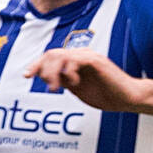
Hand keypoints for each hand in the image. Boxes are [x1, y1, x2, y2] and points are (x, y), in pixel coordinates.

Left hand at [23, 49, 143, 112]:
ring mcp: (89, 56)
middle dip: (42, 68)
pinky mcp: (96, 61)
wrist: (127, 98)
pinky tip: (73, 82)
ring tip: (55, 88)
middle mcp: (81, 55)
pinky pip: (74, 59)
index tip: (26, 75)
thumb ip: (64, 80)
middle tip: (48, 87)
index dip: (36, 64)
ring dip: (52, 72)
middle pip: (52, 53)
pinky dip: (68, 71)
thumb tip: (47, 77)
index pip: (51, 56)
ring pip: (60, 55)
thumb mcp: (78, 89)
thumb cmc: (106, 94)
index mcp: (76, 61)